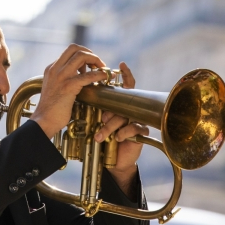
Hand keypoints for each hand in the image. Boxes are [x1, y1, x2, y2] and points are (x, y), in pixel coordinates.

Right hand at [30, 44, 107, 139]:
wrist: (43, 121)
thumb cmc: (51, 109)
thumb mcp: (54, 88)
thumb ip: (63, 79)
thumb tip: (79, 75)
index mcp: (51, 68)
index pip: (69, 51)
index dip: (83, 54)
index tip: (90, 64)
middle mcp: (55, 69)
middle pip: (75, 48)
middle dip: (90, 53)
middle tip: (97, 64)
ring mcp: (61, 76)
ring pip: (81, 56)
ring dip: (95, 60)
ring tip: (102, 69)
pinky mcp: (68, 86)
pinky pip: (87, 75)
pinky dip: (98, 75)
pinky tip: (103, 78)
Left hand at [93, 62, 148, 193]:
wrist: (113, 160)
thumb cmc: (104, 137)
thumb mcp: (98, 121)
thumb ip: (96, 107)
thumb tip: (83, 92)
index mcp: (121, 104)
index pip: (125, 86)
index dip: (126, 74)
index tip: (121, 64)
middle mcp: (131, 109)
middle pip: (123, 103)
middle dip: (110, 112)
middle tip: (102, 119)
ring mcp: (137, 119)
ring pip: (124, 117)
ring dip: (111, 126)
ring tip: (100, 136)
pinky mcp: (141, 131)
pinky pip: (132, 127)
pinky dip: (122, 133)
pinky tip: (117, 138)